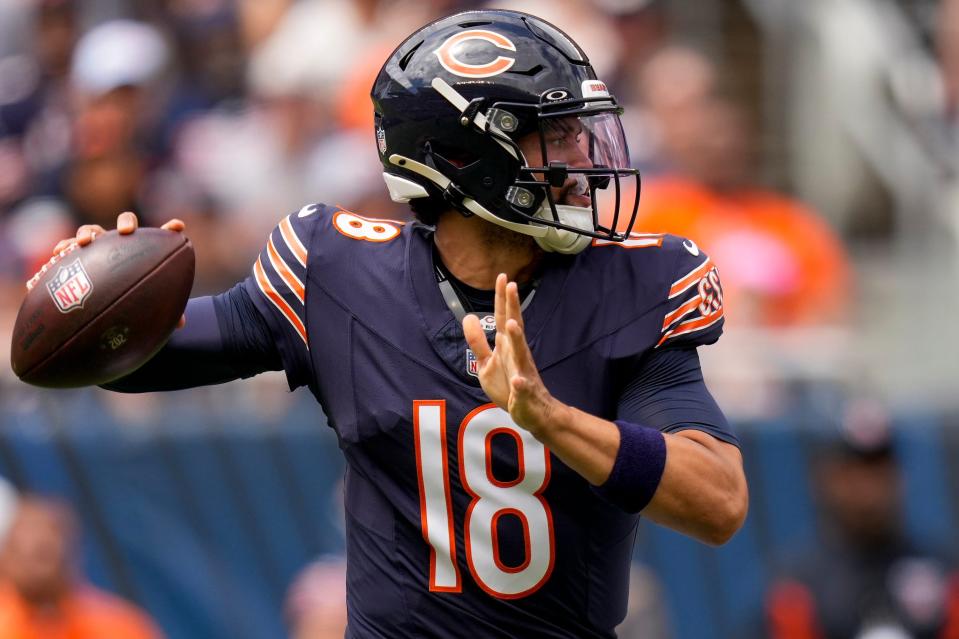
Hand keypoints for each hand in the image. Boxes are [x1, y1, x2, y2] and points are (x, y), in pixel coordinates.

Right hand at [45, 212, 186, 327]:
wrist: (105, 300)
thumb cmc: (133, 299)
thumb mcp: (148, 304)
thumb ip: (165, 310)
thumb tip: (181, 325)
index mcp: (143, 251)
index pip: (160, 237)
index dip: (170, 230)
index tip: (178, 227)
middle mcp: (121, 244)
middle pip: (125, 223)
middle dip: (126, 222)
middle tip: (126, 232)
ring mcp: (100, 247)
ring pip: (94, 229)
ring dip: (88, 232)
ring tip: (84, 242)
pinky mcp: (79, 255)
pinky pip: (69, 246)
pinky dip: (65, 245)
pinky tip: (59, 252)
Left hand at [463, 274, 559, 436]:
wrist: (533, 412)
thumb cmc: (509, 385)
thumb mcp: (487, 362)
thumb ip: (477, 341)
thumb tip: (468, 317)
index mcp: (508, 346)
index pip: (504, 317)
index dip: (502, 298)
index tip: (502, 276)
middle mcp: (517, 354)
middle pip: (515, 327)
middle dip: (513, 307)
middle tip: (512, 285)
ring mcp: (522, 373)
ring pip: (520, 354)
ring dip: (516, 339)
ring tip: (511, 324)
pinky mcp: (523, 394)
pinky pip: (522, 389)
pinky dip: (520, 386)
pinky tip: (518, 382)